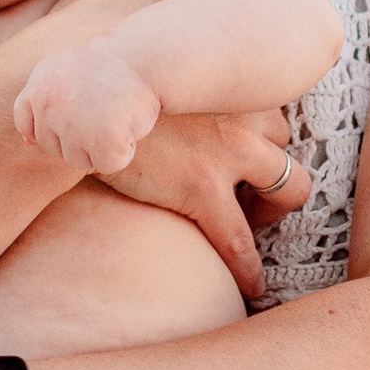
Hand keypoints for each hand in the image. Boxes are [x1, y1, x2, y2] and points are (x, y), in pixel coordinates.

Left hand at [13, 40, 163, 173]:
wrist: (146, 58)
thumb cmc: (109, 67)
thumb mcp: (65, 72)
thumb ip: (42, 102)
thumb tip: (26, 141)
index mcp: (39, 87)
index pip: (26, 125)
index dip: (52, 126)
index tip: (75, 112)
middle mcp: (50, 108)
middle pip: (53, 149)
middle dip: (79, 138)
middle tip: (103, 109)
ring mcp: (74, 126)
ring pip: (79, 161)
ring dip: (101, 147)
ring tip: (117, 115)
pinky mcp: (102, 141)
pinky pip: (108, 164)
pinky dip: (123, 151)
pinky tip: (129, 125)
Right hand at [98, 106, 293, 297]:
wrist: (82, 110)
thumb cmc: (120, 99)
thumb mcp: (170, 83)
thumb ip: (198, 97)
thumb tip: (204, 118)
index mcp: (233, 88)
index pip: (273, 116)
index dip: (260, 143)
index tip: (242, 160)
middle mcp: (242, 115)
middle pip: (286, 149)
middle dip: (273, 176)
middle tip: (247, 194)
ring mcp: (225, 153)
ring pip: (288, 188)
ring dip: (269, 210)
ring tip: (246, 225)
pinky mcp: (200, 188)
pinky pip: (240, 239)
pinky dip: (249, 268)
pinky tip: (252, 286)